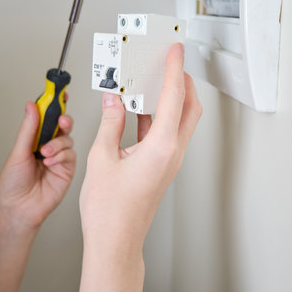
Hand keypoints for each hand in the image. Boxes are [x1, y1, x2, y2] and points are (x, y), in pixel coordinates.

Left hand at [0, 101, 75, 232]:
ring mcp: (59, 156)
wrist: (19, 209)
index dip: (53, 104)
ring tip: (44, 154)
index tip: (57, 92)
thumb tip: (31, 106)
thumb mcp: (18, 151)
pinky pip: (71, 154)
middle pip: (62, 124)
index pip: (46, 117)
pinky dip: (61, 157)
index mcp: (35, 138)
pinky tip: (50, 164)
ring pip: (68, 139)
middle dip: (63, 119)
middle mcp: (49, 145)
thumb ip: (29, 128)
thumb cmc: (13, 185)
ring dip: (57, 144)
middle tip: (60, 120)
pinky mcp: (68, 168)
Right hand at [74, 43, 201, 291]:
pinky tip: (140, 109)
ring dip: (171, 99)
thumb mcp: (102, 157)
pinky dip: (158, 116)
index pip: (174, 97)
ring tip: (152, 82)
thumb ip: (109, 123)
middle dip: (182, 82)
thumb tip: (112, 100)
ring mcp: (169, 160)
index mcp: (161, 147)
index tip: (174, 51)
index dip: (174, 69)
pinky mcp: (161, 166)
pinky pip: (166, 133)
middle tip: (169, 64)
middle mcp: (172, 153)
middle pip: (189, 108)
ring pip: (180, 120)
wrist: (115, 240)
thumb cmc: (109, 210)